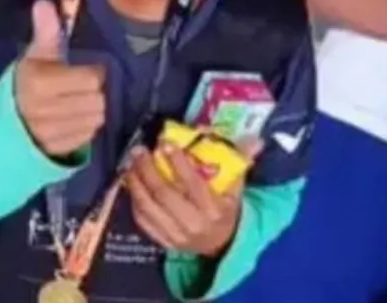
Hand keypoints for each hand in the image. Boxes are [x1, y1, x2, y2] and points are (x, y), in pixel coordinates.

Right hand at [14, 0, 105, 156]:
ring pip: (96, 119)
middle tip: (81, 88)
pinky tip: (73, 119)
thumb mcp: (36, 55)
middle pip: (97, 101)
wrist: (5, 121)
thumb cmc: (27, 81)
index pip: (91, 79)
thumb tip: (44, 3)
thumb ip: (45, 31)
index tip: (84, 70)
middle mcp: (44, 110)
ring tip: (77, 103)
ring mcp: (50, 133)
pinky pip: (88, 136)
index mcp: (39, 83)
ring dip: (92, 110)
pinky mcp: (56, 149)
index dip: (92, 73)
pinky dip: (85, 127)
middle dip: (93, 93)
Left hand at [127, 145, 243, 257]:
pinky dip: (135, 201)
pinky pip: (143, 221)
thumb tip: (256, 139)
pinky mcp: (164, 242)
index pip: (192, 183)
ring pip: (149, 207)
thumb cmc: (226, 210)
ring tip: (130, 164)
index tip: (165, 143)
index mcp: (214, 210)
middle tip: (139, 150)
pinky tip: (132, 184)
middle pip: (164, 194)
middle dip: (148, 169)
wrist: (221, 246)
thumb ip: (241, 161)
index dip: (177, 162)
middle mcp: (193, 224)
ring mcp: (177, 235)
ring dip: (136, 183)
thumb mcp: (236, 188)